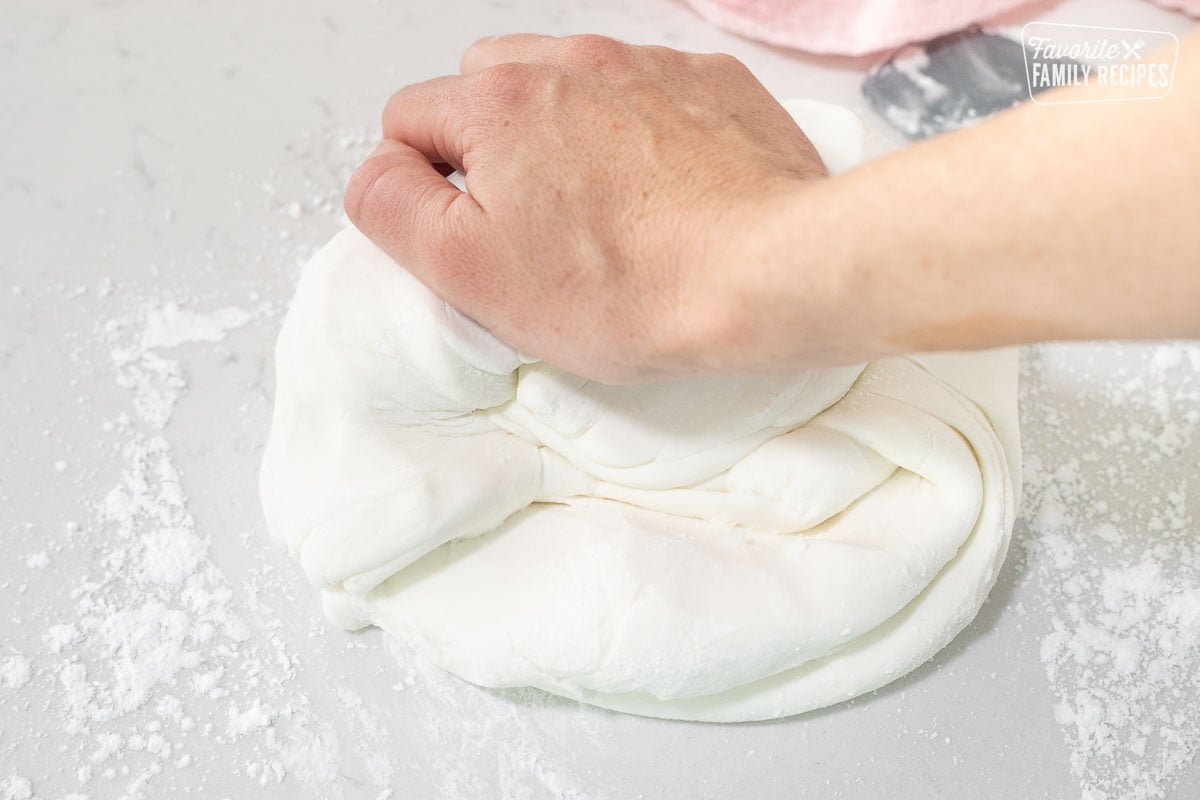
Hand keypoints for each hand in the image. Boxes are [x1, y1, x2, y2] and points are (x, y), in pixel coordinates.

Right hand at [344, 34, 830, 382]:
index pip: (409, 120)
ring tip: (599, 212)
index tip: (476, 239)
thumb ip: (392, 205)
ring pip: (563, 86)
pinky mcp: (707, 86)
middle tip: (533, 228)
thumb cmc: (633, 287)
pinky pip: (640, 96)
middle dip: (490, 153)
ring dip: (561, 137)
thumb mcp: (469, 271)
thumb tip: (382, 170)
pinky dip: (633, 136)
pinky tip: (659, 195)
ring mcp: (645, 67)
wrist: (772, 273)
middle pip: (484, 91)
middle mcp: (568, 63)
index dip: (428, 188)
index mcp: (497, 102)